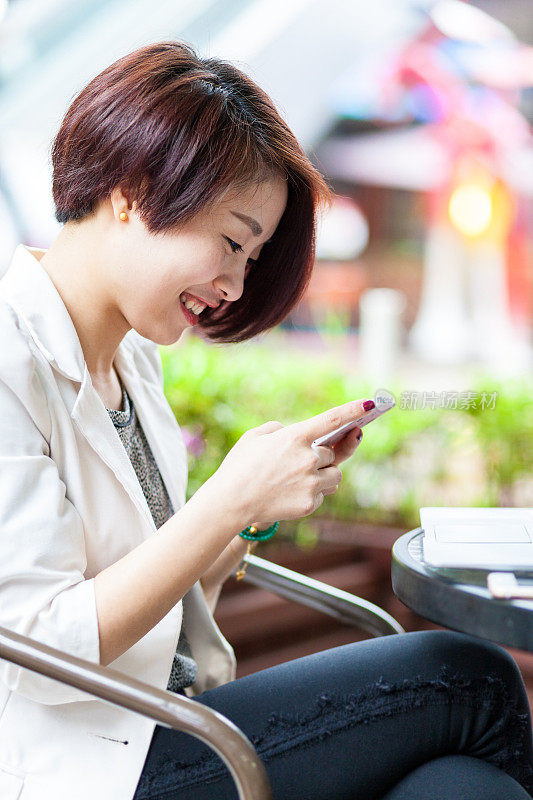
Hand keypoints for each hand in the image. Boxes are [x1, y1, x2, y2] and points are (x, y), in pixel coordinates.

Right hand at [206, 400, 368, 529]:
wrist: (229, 502)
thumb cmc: (239, 466)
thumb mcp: (254, 437)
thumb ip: (278, 429)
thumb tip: (294, 432)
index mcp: (294, 437)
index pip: (332, 419)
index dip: (353, 410)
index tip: (371, 403)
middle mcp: (307, 458)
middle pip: (331, 455)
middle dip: (320, 458)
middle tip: (296, 464)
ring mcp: (310, 483)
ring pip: (334, 475)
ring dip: (322, 475)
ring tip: (294, 480)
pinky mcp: (310, 503)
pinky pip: (323, 494)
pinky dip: (312, 493)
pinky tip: (289, 494)